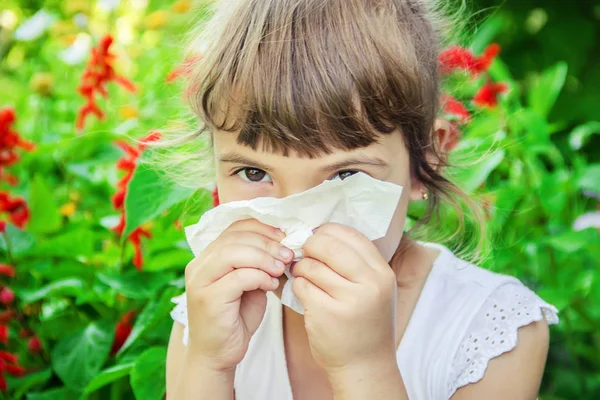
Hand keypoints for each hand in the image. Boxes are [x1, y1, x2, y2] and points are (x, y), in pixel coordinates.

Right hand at [184, 219, 293, 370]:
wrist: (217, 356)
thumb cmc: (235, 319)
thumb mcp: (249, 284)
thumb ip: (257, 264)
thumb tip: (282, 245)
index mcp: (207, 257)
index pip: (234, 228)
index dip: (261, 228)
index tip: (284, 236)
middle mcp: (199, 266)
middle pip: (234, 238)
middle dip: (267, 243)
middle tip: (287, 254)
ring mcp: (200, 282)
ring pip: (234, 253)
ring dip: (264, 258)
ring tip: (280, 268)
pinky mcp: (208, 299)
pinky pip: (238, 277)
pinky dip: (260, 277)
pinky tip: (271, 285)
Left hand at [291, 223, 398, 377]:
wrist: (365, 365)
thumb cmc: (365, 322)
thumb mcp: (374, 288)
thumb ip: (355, 262)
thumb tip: (320, 233)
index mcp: (382, 273)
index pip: (351, 235)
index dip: (328, 231)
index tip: (317, 237)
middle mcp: (370, 284)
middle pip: (328, 246)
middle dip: (310, 246)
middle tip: (305, 253)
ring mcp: (348, 300)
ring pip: (311, 266)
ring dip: (301, 268)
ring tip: (305, 277)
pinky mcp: (326, 314)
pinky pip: (301, 286)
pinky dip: (298, 287)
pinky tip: (305, 294)